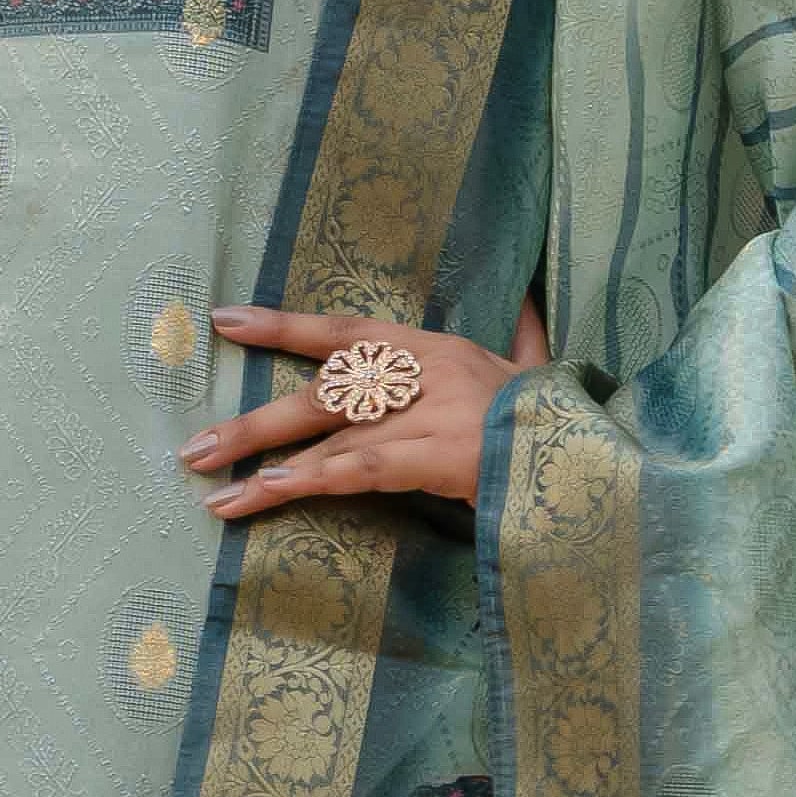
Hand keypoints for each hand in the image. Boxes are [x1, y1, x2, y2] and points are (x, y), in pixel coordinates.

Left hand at [185, 297, 546, 521]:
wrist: (601, 455)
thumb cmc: (563, 418)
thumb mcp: (538, 369)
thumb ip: (524, 338)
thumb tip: (530, 301)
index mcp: (438, 347)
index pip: (345, 329)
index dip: (283, 325)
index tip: (224, 321)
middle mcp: (425, 372)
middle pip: (322, 392)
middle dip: (255, 421)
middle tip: (194, 448)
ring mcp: (430, 412)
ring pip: (330, 437)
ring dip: (267, 469)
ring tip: (214, 496)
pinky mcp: (437, 455)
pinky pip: (358, 468)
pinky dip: (309, 481)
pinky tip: (268, 494)